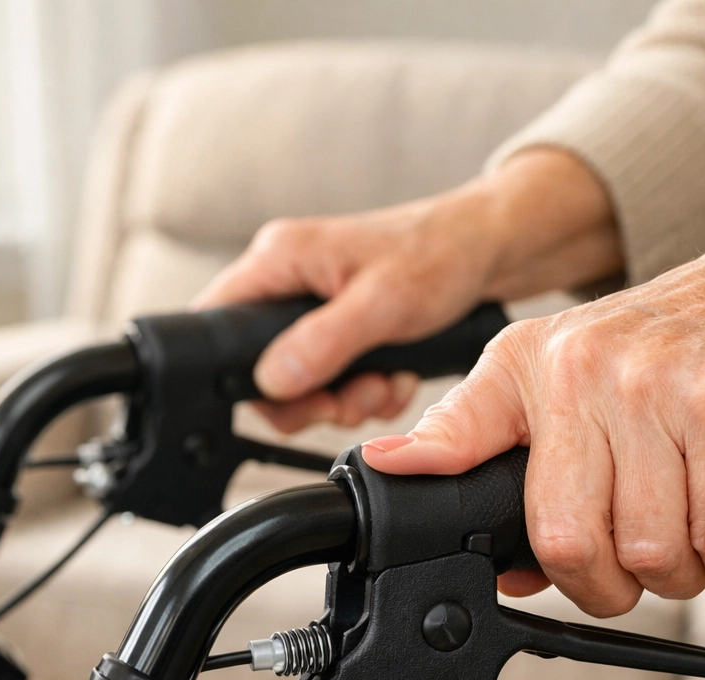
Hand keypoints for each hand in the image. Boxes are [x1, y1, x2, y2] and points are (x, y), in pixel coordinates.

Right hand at [192, 149, 622, 431]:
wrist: (487, 251)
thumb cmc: (439, 254)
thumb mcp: (382, 304)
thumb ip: (323, 342)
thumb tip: (273, 380)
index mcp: (280, 259)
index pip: (218, 323)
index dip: (244, 374)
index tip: (299, 397)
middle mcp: (287, 281)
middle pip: (260, 368)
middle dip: (310, 399)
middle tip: (350, 402)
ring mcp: (312, 307)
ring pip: (300, 382)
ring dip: (345, 400)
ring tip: (384, 386)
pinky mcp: (339, 328)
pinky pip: (332, 380)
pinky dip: (365, 392)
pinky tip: (394, 379)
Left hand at [361, 205, 704, 615]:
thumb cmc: (696, 339)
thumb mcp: (588, 369)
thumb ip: (533, 457)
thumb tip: (507, 569)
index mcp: (537, 362)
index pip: (460, 436)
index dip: (422, 472)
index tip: (397, 483)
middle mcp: (586, 370)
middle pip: (564, 538)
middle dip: (603, 588)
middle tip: (630, 578)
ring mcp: (658, 389)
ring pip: (647, 550)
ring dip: (679, 576)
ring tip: (696, 546)